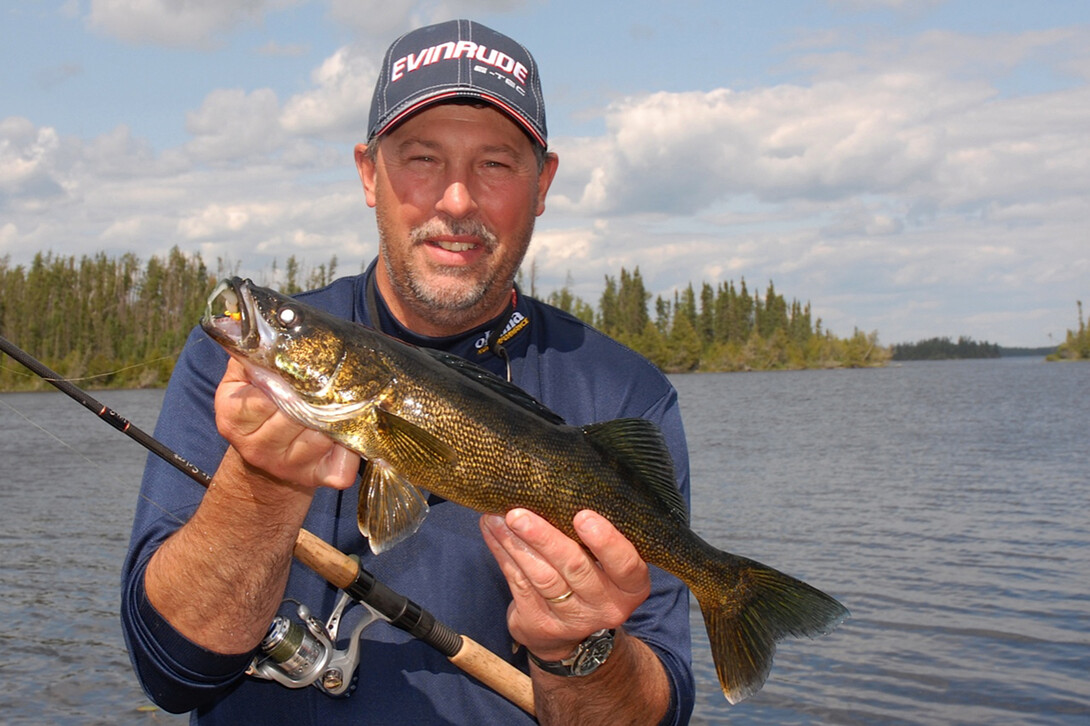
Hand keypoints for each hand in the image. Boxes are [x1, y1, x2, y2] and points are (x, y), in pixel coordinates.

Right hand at [215, 357, 359, 490]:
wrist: (268, 462)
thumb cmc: (259, 407)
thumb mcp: (241, 379)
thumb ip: (248, 351)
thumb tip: (254, 321)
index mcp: (234, 419)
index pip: (263, 400)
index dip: (284, 382)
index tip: (298, 371)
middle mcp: (258, 448)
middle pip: (297, 416)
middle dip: (315, 396)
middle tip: (325, 382)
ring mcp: (291, 467)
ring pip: (325, 433)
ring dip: (336, 414)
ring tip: (337, 401)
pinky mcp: (323, 478)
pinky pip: (348, 456)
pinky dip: (353, 440)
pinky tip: (347, 429)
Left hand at [479, 508, 650, 661]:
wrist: (572, 634)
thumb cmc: (591, 577)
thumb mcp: (606, 563)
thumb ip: (594, 538)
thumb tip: (559, 490)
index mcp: (630, 586)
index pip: (626, 565)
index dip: (606, 542)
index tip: (583, 516)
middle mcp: (606, 606)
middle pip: (575, 568)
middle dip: (544, 538)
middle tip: (519, 514)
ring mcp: (572, 619)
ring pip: (542, 576)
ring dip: (515, 543)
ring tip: (497, 518)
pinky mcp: (540, 623)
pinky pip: (519, 583)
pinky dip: (503, 554)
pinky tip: (493, 532)